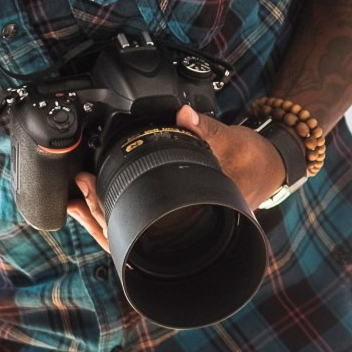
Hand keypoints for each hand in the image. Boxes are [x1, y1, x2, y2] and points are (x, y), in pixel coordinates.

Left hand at [66, 104, 285, 250]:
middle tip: (80, 188)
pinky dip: (120, 212)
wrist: (271, 166)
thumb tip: (183, 114)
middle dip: (100, 214)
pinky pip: (142, 221)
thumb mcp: (232, 140)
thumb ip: (205, 128)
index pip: (145, 227)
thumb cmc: (255, 160)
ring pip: (134, 233)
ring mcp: (181, 224)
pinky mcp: (176, 213)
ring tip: (80, 198)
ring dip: (106, 216)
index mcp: (197, 216)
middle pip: (131, 236)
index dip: (112, 213)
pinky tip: (101, 200)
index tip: (91, 189)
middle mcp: (187, 227)